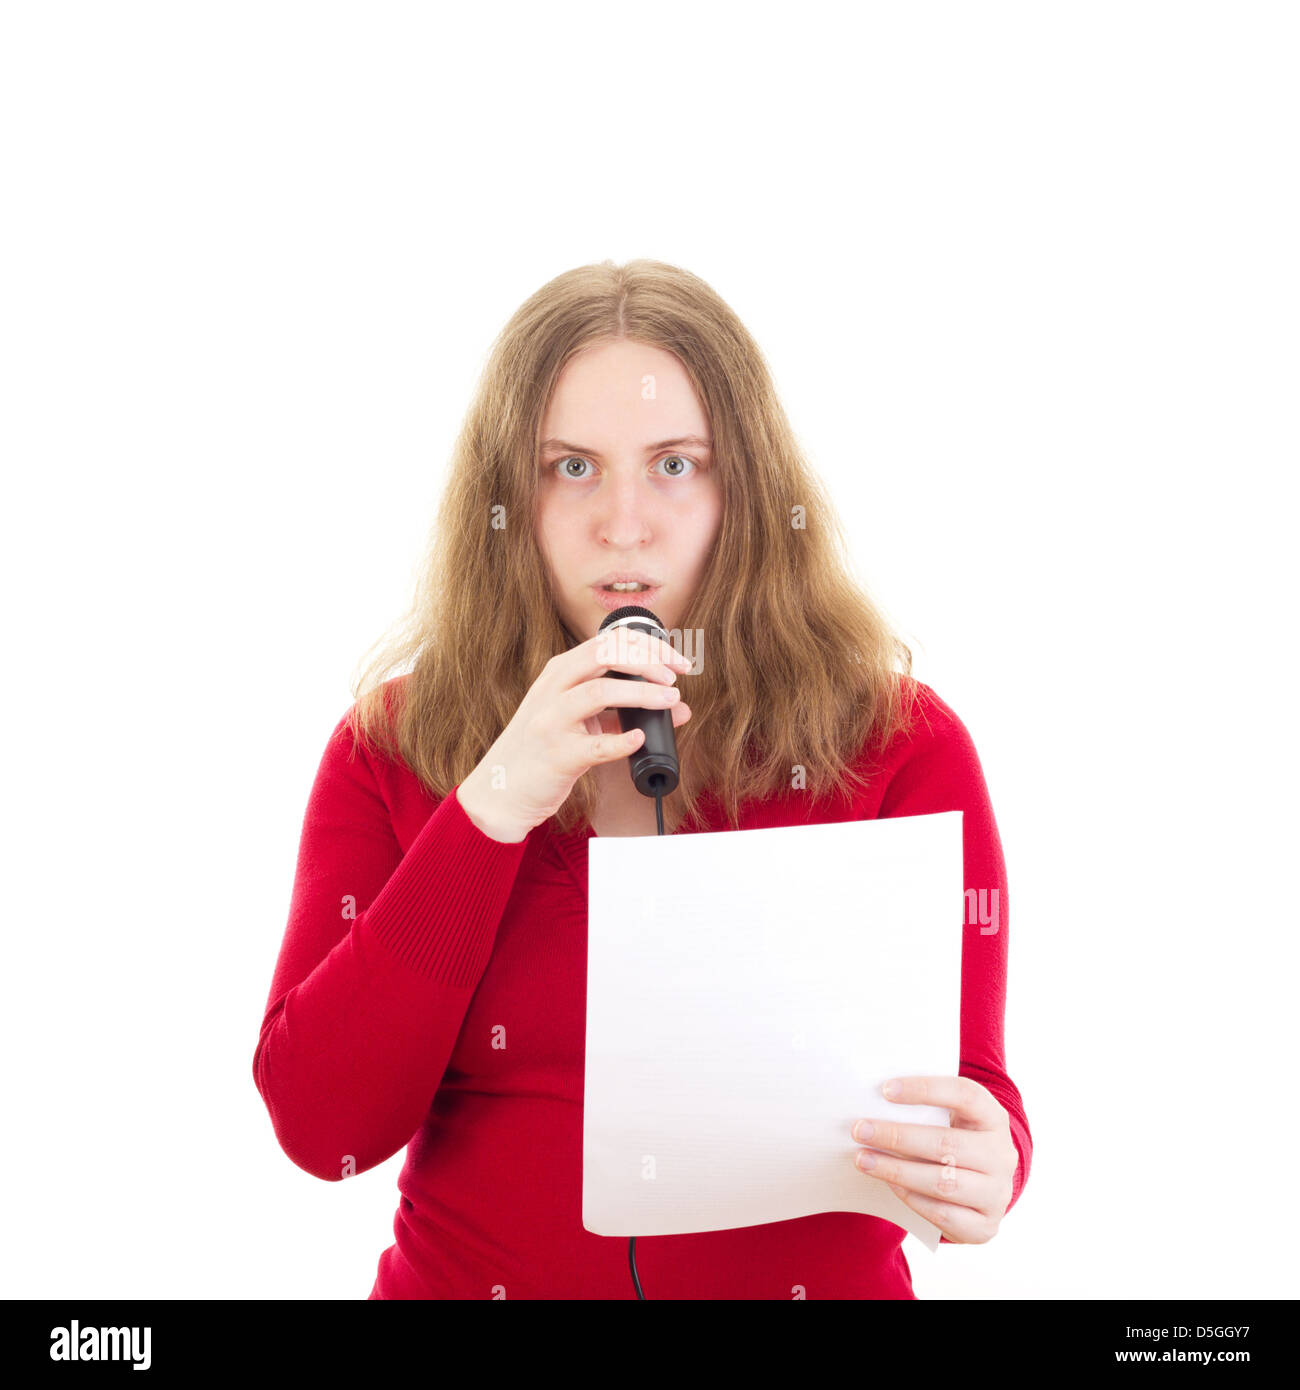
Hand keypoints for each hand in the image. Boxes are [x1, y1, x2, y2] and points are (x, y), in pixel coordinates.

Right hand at [457, 627, 692, 841]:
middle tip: (675, 678)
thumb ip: (623, 711)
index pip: (608, 642)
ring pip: (600, 692)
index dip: (649, 647)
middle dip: (647, 661)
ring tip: (670, 700)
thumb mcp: (579, 720)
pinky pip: (595, 745)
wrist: (501, 790)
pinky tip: (639, 740)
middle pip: (603, 655)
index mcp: (559, 673)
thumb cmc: (543, 750)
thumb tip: (679, 707)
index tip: (677, 662)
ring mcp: (551, 721)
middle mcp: (552, 689)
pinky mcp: (556, 756)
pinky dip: (622, 741)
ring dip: (642, 693)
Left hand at [851, 1076, 1017, 1243]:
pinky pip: (942, 1214)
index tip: (885, 1090)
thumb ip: (925, 1109)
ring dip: (896, 1170)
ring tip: (863, 1159)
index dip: (926, 1089)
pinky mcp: (985, 1226)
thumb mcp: (952, 1119)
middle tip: (860, 1130)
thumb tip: (873, 1100)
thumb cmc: (955, 1140)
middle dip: (897, 1137)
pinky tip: (888, 1184)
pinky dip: (911, 1198)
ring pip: (943, 1182)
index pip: (965, 1095)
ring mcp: (997, 1193)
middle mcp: (1001, 1155)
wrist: (983, 1187)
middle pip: (947, 1144)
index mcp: (994, 1118)